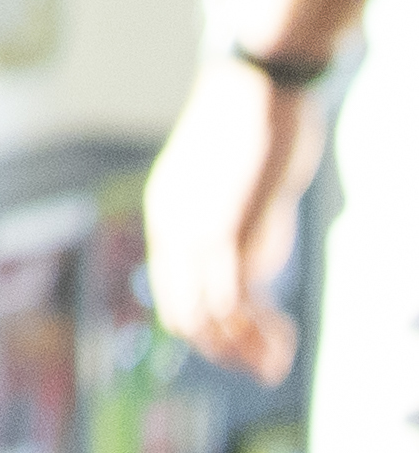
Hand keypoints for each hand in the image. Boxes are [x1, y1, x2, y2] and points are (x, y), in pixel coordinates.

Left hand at [148, 54, 324, 383]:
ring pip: (204, 320)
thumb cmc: (255, 131)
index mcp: (167, 218)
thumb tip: (249, 265)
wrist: (258, 86)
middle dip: (225, 352)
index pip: (173, 295)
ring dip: (244, 350)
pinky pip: (231, 304)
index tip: (253, 345)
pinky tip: (286, 335)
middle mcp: (170, 229)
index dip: (212, 332)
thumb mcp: (238, 190)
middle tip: (267, 366)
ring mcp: (192, 232)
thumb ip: (237, 229)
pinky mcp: (225, 231)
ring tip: (279, 359)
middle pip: (180, 317)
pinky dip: (258, 332)